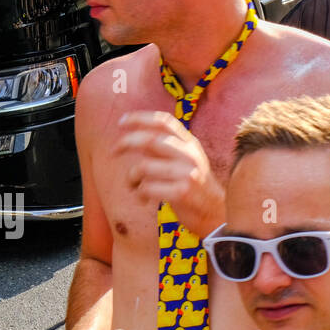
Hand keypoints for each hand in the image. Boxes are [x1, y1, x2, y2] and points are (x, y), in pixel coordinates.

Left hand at [117, 111, 222, 237]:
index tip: (121, 121)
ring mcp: (187, 173)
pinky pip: (146, 188)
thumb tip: (135, 137)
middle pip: (152, 139)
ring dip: (130, 178)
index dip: (140, 118)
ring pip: (143, 167)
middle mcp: (190, 155)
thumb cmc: (193, 186)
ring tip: (133, 186)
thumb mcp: (184, 160)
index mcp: (190, 144)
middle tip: (114, 151)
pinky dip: (138, 194)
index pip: (164, 122)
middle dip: (127, 142)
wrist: (215, 212)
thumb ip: (163, 148)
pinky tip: (142, 199)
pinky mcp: (181, 193)